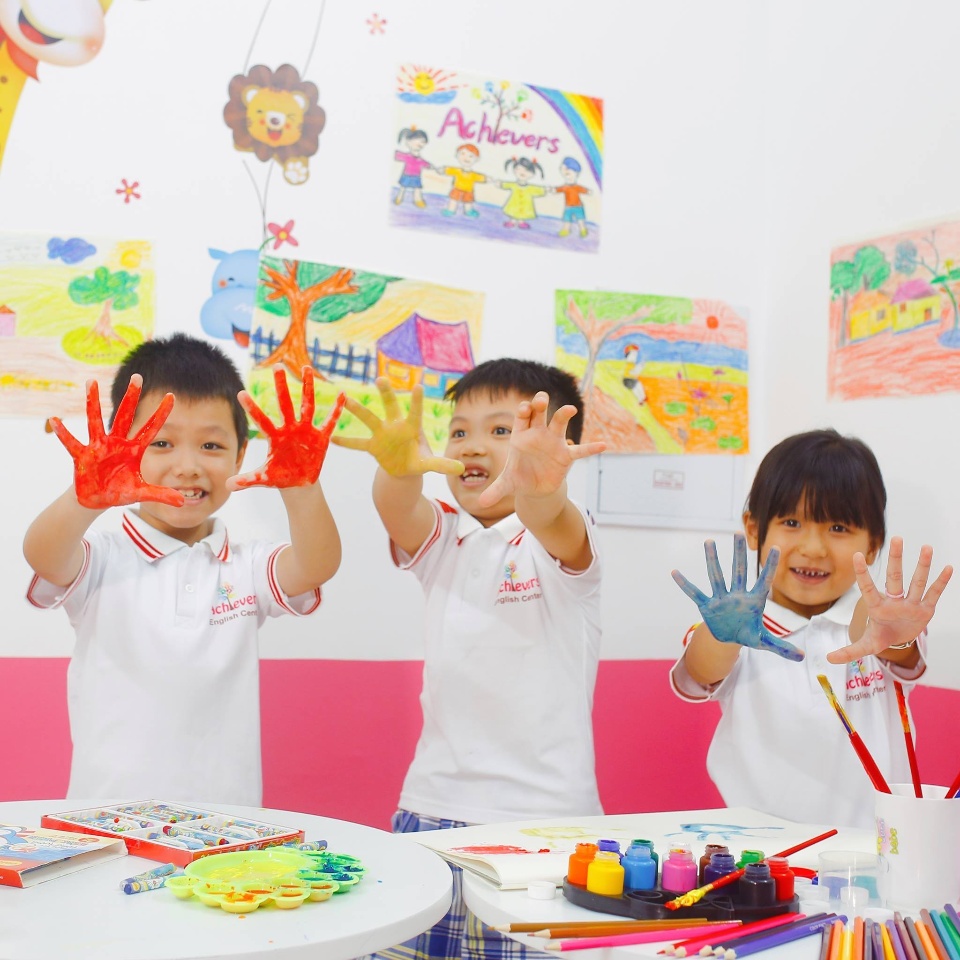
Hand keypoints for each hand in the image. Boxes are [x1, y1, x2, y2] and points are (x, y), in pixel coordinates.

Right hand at [49, 375, 184, 509]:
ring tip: (91, 382)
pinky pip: (72, 443)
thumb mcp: (141, 493)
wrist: (97, 499)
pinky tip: (55, 419)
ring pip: (96, 421)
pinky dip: (63, 433)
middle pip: (125, 416)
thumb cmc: (119, 491)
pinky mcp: (82, 456)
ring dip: (93, 402)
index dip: (161, 414)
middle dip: (132, 397)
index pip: (151, 429)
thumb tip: (183, 503)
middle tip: (138, 376)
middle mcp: (116, 443)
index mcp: (133, 450)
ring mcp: (98, 447)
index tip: (172, 396)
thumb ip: (161, 495)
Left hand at [228, 366, 343, 489]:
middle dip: (281, 385)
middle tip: (277, 366)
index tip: (240, 393)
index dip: (252, 408)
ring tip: (307, 368)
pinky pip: (330, 421)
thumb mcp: (264, 479)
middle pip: (285, 403)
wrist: (299, 483)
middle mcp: (290, 429)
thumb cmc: (280, 477)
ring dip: (308, 387)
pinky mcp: (321, 437)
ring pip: (307, 405)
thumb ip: (247, 480)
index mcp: (275, 437)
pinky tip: (342, 394)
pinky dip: (336, 409)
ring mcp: (306, 430)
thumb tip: (228, 485)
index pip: (261, 420)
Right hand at [330, 377, 463, 476]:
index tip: (418, 386)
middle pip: (390, 407)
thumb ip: (443, 464)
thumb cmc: (418, 460)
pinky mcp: (373, 446)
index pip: (415, 413)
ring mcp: (382, 435)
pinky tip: (331, 438)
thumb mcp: (429, 463)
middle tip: (381, 379)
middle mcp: (395, 426)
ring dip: (358, 410)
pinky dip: (346, 442)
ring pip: (369, 420)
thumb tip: (462, 468)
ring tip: (345, 399)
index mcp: (412, 428)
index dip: (416, 401)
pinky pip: (358, 444)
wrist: (404, 469)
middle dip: (386, 394)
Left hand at [477, 391, 604, 508]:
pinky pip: (579, 451)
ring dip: (563, 415)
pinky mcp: (565, 456)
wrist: (535, 488)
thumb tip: (481, 504)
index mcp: (521, 436)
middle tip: (541, 399)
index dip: (524, 412)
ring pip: (559, 424)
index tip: (525, 408)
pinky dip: (590, 448)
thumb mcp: (506, 485)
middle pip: (539, 414)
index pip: (522, 418)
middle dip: (540, 405)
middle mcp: (538, 435)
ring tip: (570, 409)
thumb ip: (495, 491)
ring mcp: (553, 443)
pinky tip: (602, 446)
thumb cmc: (519, 478)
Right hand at [671, 534, 803, 660]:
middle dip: (739, 553)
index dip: (770, 565)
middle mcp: (738, 595)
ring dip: (713, 559)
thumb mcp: (765, 641)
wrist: (729, 638)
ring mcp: (722, 599)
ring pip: (717, 576)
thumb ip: (782, 647)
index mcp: (754, 601)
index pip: (764, 580)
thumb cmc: (748, 634)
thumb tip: (802, 657)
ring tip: (709, 541)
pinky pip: (695, 594)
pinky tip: (675, 573)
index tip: (777, 547)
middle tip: (738, 533)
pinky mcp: (708, 606)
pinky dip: (685, 585)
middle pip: (739, 571)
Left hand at [826, 536, 952, 663]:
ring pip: (916, 582)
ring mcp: (910, 604)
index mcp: (877, 607)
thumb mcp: (866, 645)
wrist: (898, 639)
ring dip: (922, 566)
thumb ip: (849, 651)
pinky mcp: (925, 610)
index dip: (862, 574)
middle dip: (896, 559)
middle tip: (897, 538)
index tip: (856, 555)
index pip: (867, 588)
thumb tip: (828, 659)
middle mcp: (894, 601)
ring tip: (927, 547)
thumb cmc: (880, 636)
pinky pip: (933, 594)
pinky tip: (947, 568)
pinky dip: (940, 582)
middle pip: (895, 577)